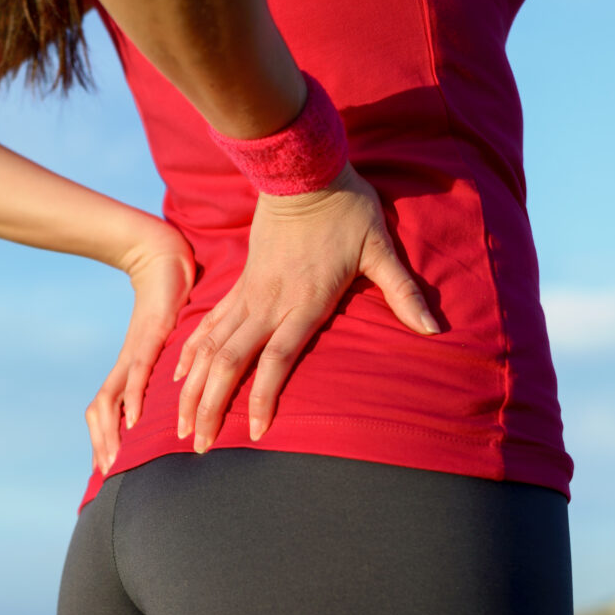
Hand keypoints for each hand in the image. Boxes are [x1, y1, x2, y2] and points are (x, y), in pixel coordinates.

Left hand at [86, 224, 194, 473]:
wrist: (163, 258)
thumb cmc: (170, 302)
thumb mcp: (172, 346)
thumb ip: (175, 371)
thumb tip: (187, 396)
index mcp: (130, 369)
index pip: (107, 411)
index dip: (104, 439)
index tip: (109, 469)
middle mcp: (127, 365)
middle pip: (100, 413)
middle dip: (102, 445)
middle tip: (108, 476)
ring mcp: (134, 352)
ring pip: (111, 400)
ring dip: (111, 432)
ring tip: (116, 460)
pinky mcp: (148, 338)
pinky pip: (136, 374)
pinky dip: (133, 399)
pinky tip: (134, 420)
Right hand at [174, 161, 440, 452]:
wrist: (302, 168)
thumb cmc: (346, 208)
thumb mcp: (381, 248)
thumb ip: (405, 292)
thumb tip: (437, 329)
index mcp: (304, 302)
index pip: (275, 361)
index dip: (262, 399)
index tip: (254, 434)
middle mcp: (269, 304)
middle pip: (231, 363)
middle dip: (211, 407)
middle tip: (199, 446)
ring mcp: (249, 293)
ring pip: (211, 348)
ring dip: (194, 388)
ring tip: (182, 423)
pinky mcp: (240, 283)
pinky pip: (208, 325)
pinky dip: (190, 352)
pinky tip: (178, 376)